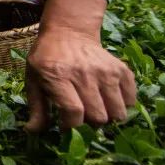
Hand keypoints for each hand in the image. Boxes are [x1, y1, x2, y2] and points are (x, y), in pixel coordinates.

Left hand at [25, 0, 135, 131]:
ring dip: (108, 118)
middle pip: (98, 116)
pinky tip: (108, 99)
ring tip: (96, 110)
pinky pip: (131, 100)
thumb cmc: (47, 60)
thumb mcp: (33, 80)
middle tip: (81, 119)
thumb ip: (36, 108)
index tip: (66, 129)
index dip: (72, 127)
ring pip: (118, 113)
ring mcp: (106, 71)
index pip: (74, 111)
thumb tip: (33, 132)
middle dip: (89, 125)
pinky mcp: (121, 69)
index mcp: (59, 77)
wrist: (68, 33)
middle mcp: (85, 74)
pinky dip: (122, 105)